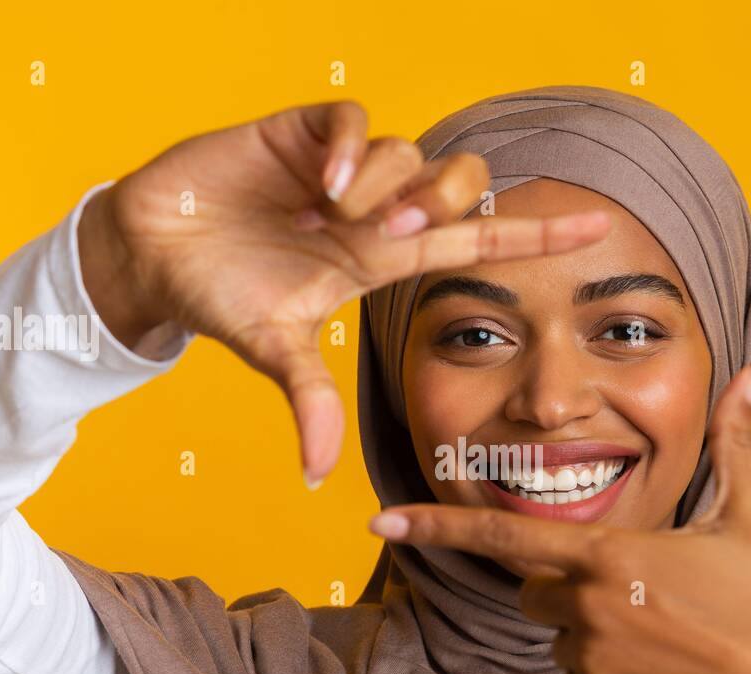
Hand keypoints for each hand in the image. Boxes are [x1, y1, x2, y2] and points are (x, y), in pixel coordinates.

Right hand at [77, 100, 611, 486]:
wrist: (153, 254)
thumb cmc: (219, 298)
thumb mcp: (274, 352)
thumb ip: (309, 401)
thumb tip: (318, 476)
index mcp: (379, 259)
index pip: (473, 243)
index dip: (532, 237)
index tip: (597, 229)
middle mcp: (372, 209)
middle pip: (455, 185)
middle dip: (442, 203)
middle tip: (392, 234)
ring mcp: (339, 167)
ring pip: (408, 153)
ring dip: (382, 188)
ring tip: (328, 214)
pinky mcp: (299, 130)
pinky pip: (353, 120)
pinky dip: (350, 146)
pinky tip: (321, 179)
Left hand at [367, 362, 750, 673]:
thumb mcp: (747, 515)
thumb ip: (731, 440)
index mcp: (612, 553)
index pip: (505, 533)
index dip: (439, 524)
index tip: (381, 520)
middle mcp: (588, 606)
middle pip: (536, 590)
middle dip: (572, 590)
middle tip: (644, 599)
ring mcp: (589, 661)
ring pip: (556, 639)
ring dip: (591, 636)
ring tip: (661, 639)